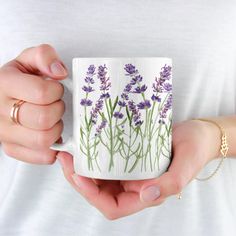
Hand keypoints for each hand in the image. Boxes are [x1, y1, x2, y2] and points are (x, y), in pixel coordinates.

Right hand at [0, 44, 66, 163]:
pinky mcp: (12, 149)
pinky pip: (42, 156)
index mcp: (4, 84)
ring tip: (52, 119)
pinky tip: (52, 135)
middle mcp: (0, 112)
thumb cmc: (18, 80)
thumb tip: (59, 72)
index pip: (41, 93)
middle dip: (58, 110)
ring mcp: (5, 134)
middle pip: (43, 119)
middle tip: (54, 104)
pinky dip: (54, 148)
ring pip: (44, 140)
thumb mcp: (28, 60)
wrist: (0, 97)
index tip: (55, 89)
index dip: (56, 91)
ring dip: (57, 128)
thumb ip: (44, 56)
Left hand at [57, 119, 219, 219]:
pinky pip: (107, 162)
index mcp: (147, 193)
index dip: (93, 195)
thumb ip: (170, 183)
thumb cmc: (195, 148)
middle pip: (99, 192)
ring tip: (70, 152)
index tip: (79, 176)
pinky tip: (86, 146)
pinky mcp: (129, 158)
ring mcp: (131, 172)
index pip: (113, 205)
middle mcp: (135, 185)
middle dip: (79, 179)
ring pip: (100, 178)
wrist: (197, 134)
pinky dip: (94, 157)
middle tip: (66, 159)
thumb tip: (146, 195)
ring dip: (82, 167)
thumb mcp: (187, 164)